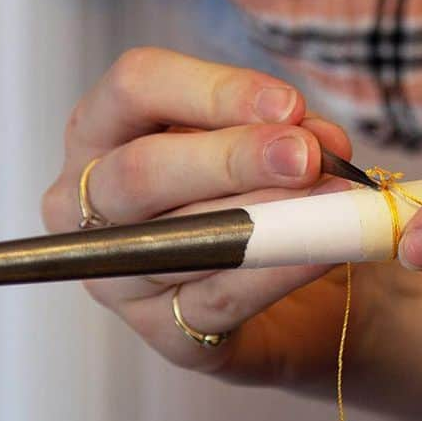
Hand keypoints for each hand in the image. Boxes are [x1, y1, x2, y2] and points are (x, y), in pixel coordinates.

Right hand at [43, 46, 365, 391]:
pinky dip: (279, 270)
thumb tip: (309, 136)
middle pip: (142, 169)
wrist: (310, 287)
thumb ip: (283, 130)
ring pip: (183, 238)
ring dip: (267, 214)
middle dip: (233, 158)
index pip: (134, 87)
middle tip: (305, 156)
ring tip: (332, 199)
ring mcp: (118, 277)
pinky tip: (322, 250)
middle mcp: (88, 203)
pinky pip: (221, 297)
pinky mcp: (165, 334)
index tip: (288, 104)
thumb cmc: (266, 190)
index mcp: (102, 129)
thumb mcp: (269, 140)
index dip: (214, 90)